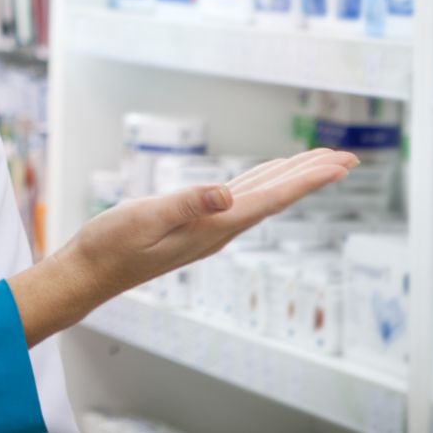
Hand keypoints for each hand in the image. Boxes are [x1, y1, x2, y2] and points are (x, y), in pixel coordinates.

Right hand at [9, 148, 357, 345]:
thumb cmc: (109, 247)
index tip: (339, 166)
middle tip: (345, 158)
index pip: (270, 199)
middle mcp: (216, 230)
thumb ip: (185, 204)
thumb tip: (227, 194)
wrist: (87, 273)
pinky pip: (239, 200)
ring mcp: (206, 229)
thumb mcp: (143, 218)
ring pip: (260, 197)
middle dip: (310, 176)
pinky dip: (260, 183)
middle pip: (274, 198)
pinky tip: (265, 177)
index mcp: (211, 227)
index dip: (307, 180)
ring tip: (316, 163)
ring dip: (290, 178)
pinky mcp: (193, 226)